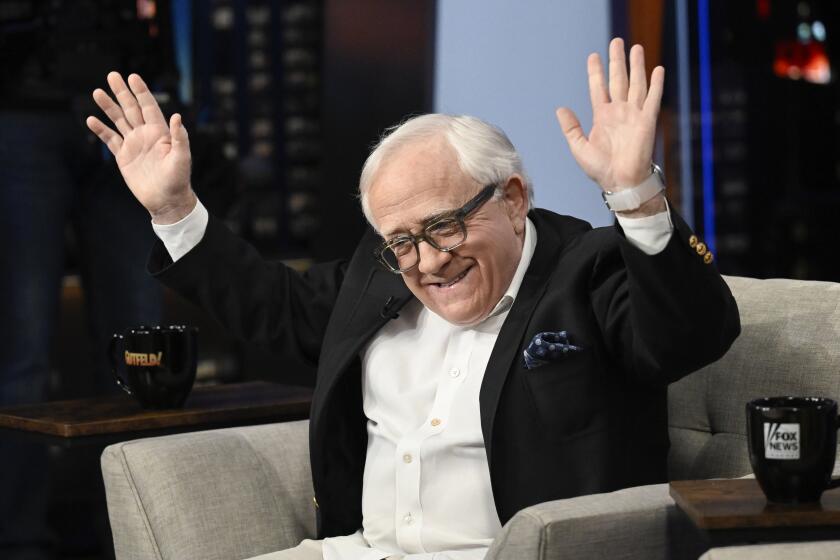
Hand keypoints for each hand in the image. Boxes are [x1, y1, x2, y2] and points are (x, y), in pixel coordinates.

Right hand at [86, 72, 194, 223]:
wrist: (166, 200)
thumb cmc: (178, 180)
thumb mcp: (182, 158)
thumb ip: (180, 137)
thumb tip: (177, 116)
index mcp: (160, 132)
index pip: (149, 106)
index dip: (141, 92)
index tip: (132, 77)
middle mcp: (146, 134)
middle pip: (131, 108)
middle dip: (122, 92)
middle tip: (112, 75)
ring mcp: (134, 144)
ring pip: (119, 120)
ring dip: (108, 107)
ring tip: (97, 92)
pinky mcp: (124, 156)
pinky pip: (110, 139)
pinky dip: (101, 130)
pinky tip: (91, 120)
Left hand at [556, 38, 663, 192]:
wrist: (620, 182)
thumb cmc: (601, 169)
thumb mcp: (579, 147)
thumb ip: (571, 127)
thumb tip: (560, 108)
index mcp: (602, 118)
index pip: (598, 88)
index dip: (596, 72)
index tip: (593, 56)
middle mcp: (619, 112)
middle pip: (618, 80)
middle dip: (617, 61)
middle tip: (616, 42)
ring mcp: (634, 115)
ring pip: (635, 84)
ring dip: (636, 66)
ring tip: (636, 47)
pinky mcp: (647, 121)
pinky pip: (652, 99)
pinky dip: (655, 84)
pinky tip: (657, 69)